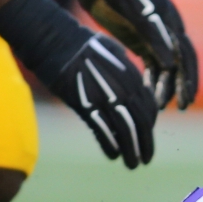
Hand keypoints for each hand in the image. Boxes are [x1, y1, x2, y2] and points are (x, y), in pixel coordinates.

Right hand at [50, 33, 157, 168]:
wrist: (53, 36)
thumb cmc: (79, 42)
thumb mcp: (112, 52)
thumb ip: (124, 70)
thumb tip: (133, 85)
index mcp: (130, 74)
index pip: (149, 107)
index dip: (149, 126)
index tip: (145, 137)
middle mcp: (122, 87)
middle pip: (142, 122)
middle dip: (145, 143)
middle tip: (146, 160)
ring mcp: (104, 95)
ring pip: (125, 129)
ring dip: (131, 150)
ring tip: (133, 164)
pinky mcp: (84, 103)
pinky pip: (103, 129)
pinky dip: (110, 144)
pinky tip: (113, 155)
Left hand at [88, 0, 197, 109]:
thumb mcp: (132, 8)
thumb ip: (152, 34)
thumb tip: (170, 63)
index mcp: (170, 21)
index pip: (186, 55)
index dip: (189, 77)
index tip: (187, 97)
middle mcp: (168, 30)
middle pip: (181, 64)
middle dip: (183, 86)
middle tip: (183, 107)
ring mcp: (156, 37)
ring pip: (167, 67)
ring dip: (166, 86)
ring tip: (159, 107)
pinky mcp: (144, 41)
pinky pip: (153, 66)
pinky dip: (152, 80)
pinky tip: (148, 95)